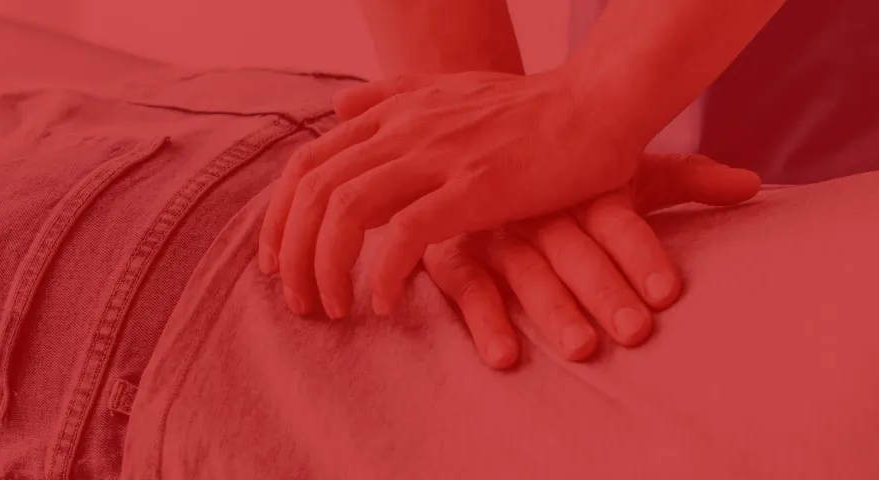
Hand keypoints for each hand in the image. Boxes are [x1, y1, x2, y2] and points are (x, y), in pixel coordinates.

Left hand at [258, 70, 651, 318]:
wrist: (600, 103)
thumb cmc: (537, 105)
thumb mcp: (453, 88)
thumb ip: (394, 96)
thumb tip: (339, 106)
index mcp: (397, 111)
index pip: (308, 163)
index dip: (280, 216)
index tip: (278, 261)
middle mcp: (406, 129)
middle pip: (313, 192)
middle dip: (291, 254)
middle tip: (299, 301)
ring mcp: (439, 156)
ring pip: (344, 213)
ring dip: (326, 269)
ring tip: (334, 309)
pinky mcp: (476, 187)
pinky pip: (404, 235)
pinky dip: (383, 273)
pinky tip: (387, 303)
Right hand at [421, 153, 758, 368]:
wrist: (470, 139)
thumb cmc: (566, 172)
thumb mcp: (624, 171)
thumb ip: (688, 180)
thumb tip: (753, 185)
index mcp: (583, 186)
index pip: (618, 220)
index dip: (642, 254)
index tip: (668, 292)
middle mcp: (541, 207)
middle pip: (577, 251)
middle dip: (606, 292)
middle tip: (636, 332)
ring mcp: (495, 230)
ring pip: (527, 273)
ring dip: (554, 312)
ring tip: (583, 349)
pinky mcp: (452, 253)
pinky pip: (466, 288)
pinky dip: (484, 321)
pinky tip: (505, 356)